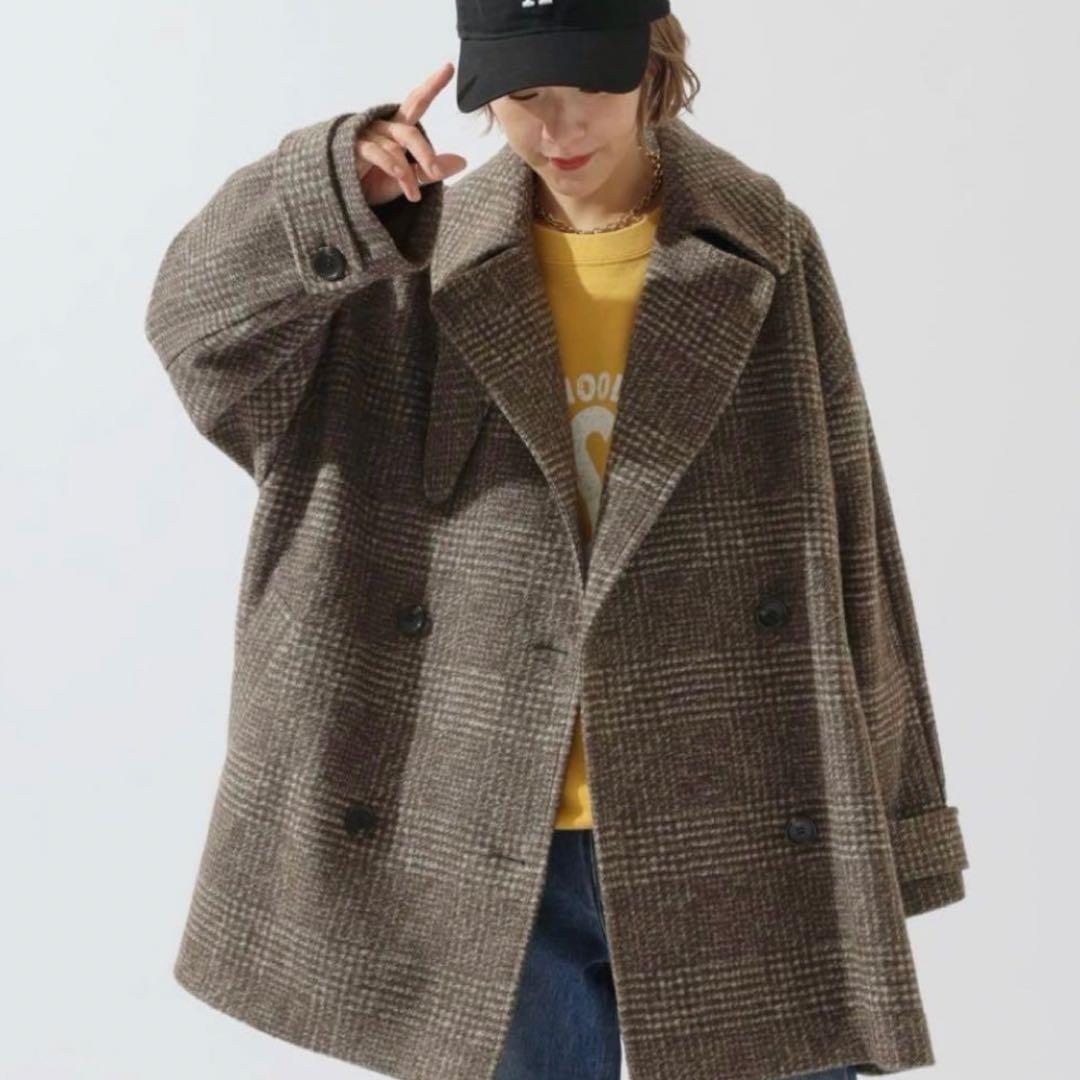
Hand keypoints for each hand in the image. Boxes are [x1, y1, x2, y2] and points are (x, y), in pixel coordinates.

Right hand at [356, 62, 467, 205]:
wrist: (342, 200)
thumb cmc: (374, 184)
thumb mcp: (407, 180)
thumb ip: (430, 171)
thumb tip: (462, 162)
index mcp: (396, 129)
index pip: (416, 103)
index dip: (432, 85)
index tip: (449, 67)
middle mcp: (382, 126)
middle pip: (409, 133)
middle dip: (425, 152)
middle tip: (436, 172)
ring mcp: (366, 135)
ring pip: (395, 149)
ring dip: (407, 174)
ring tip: (414, 196)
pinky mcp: (352, 146)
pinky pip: (376, 152)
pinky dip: (391, 167)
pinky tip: (401, 178)